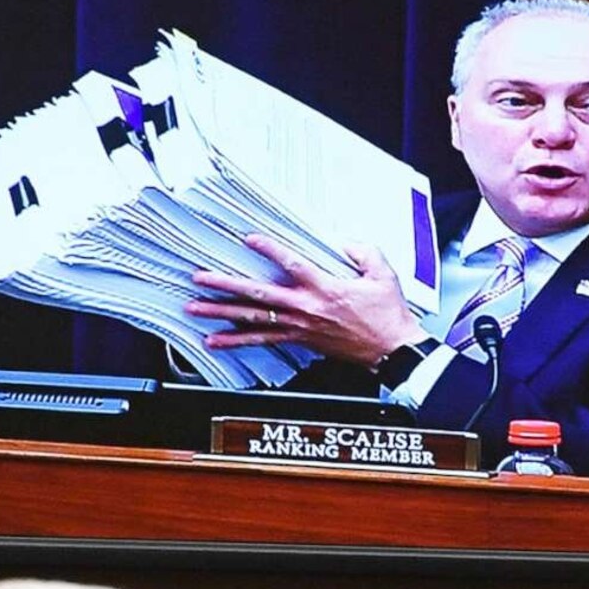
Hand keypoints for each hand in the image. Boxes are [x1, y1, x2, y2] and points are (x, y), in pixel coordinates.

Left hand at [188, 235, 423, 364]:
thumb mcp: (382, 273)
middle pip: (257, 295)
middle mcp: (306, 309)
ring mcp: (299, 327)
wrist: (392, 350)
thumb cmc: (387, 315)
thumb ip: (362, 251)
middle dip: (225, 286)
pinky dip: (236, 341)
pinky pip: (262, 340)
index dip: (269, 250)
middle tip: (200, 278)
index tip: (249, 239)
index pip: (291, 264)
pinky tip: (216, 340)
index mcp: (325, 288)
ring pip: (253, 319)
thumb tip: (345, 242)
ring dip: (221, 314)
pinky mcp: (300, 340)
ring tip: (195, 309)